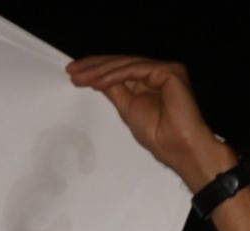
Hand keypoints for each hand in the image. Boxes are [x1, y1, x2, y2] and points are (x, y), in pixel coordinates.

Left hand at [66, 56, 234, 188]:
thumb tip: (95, 79)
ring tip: (80, 78)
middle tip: (71, 70)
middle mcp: (157, 72)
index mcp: (148, 81)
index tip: (73, 73)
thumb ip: (115, 91)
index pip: (118, 70)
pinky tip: (97, 83)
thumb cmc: (157, 135)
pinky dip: (115, 75)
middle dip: (94, 66)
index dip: (96, 69)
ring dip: (100, 70)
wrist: (178, 147)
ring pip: (127, 64)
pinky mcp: (170, 71)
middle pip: (121, 63)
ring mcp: (165, 70)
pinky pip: (136, 69)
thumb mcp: (127, 109)